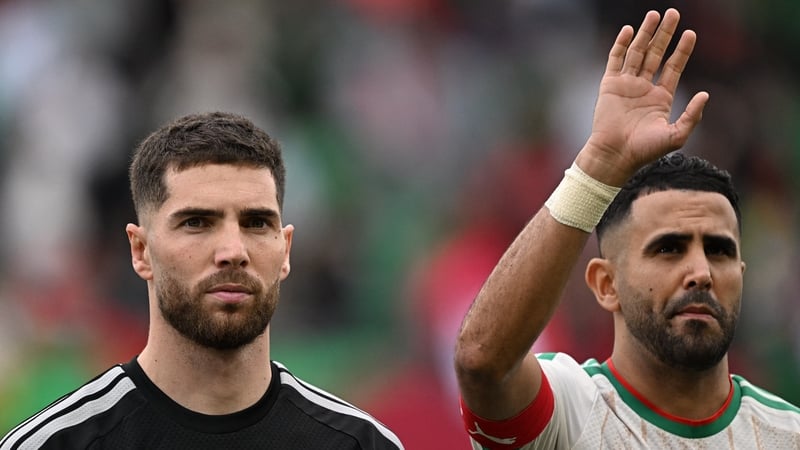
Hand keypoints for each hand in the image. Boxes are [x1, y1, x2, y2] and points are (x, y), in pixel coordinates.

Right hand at [578, 9, 708, 185]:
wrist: (615, 155)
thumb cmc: (644, 151)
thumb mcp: (676, 135)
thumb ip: (692, 116)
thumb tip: (706, 94)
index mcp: (660, 98)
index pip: (673, 67)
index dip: (682, 50)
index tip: (690, 33)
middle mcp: (643, 88)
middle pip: (656, 54)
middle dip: (665, 34)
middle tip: (673, 13)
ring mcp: (626, 85)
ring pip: (637, 52)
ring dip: (645, 33)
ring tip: (654, 15)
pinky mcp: (609, 85)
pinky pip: (616, 60)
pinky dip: (621, 44)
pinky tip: (628, 30)